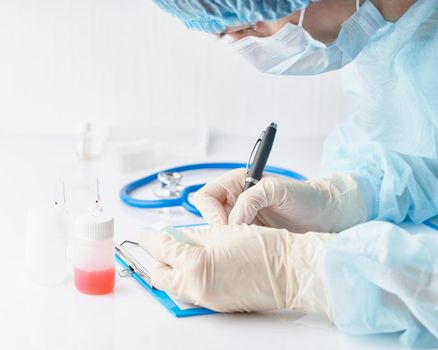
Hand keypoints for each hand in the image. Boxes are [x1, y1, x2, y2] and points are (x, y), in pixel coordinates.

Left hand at [139, 224, 334, 314]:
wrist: (290, 271)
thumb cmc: (264, 248)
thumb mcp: (224, 232)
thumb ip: (195, 235)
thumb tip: (178, 235)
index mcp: (196, 266)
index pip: (162, 249)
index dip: (151, 238)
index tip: (146, 234)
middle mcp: (197, 288)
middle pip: (161, 275)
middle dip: (158, 258)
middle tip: (165, 244)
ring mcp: (207, 300)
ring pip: (176, 285)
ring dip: (174, 268)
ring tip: (186, 252)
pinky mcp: (217, 305)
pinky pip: (193, 292)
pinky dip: (190, 277)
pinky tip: (203, 264)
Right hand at [192, 169, 367, 232]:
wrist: (325, 217)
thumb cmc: (305, 197)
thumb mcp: (277, 190)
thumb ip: (251, 198)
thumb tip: (232, 221)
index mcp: (237, 183)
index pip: (207, 196)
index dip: (211, 212)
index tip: (227, 226)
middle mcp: (236, 200)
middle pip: (209, 216)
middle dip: (219, 228)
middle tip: (237, 238)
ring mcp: (243, 219)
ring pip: (220, 233)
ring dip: (229, 239)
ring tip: (249, 242)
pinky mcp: (250, 235)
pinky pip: (233, 243)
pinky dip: (238, 247)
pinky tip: (253, 248)